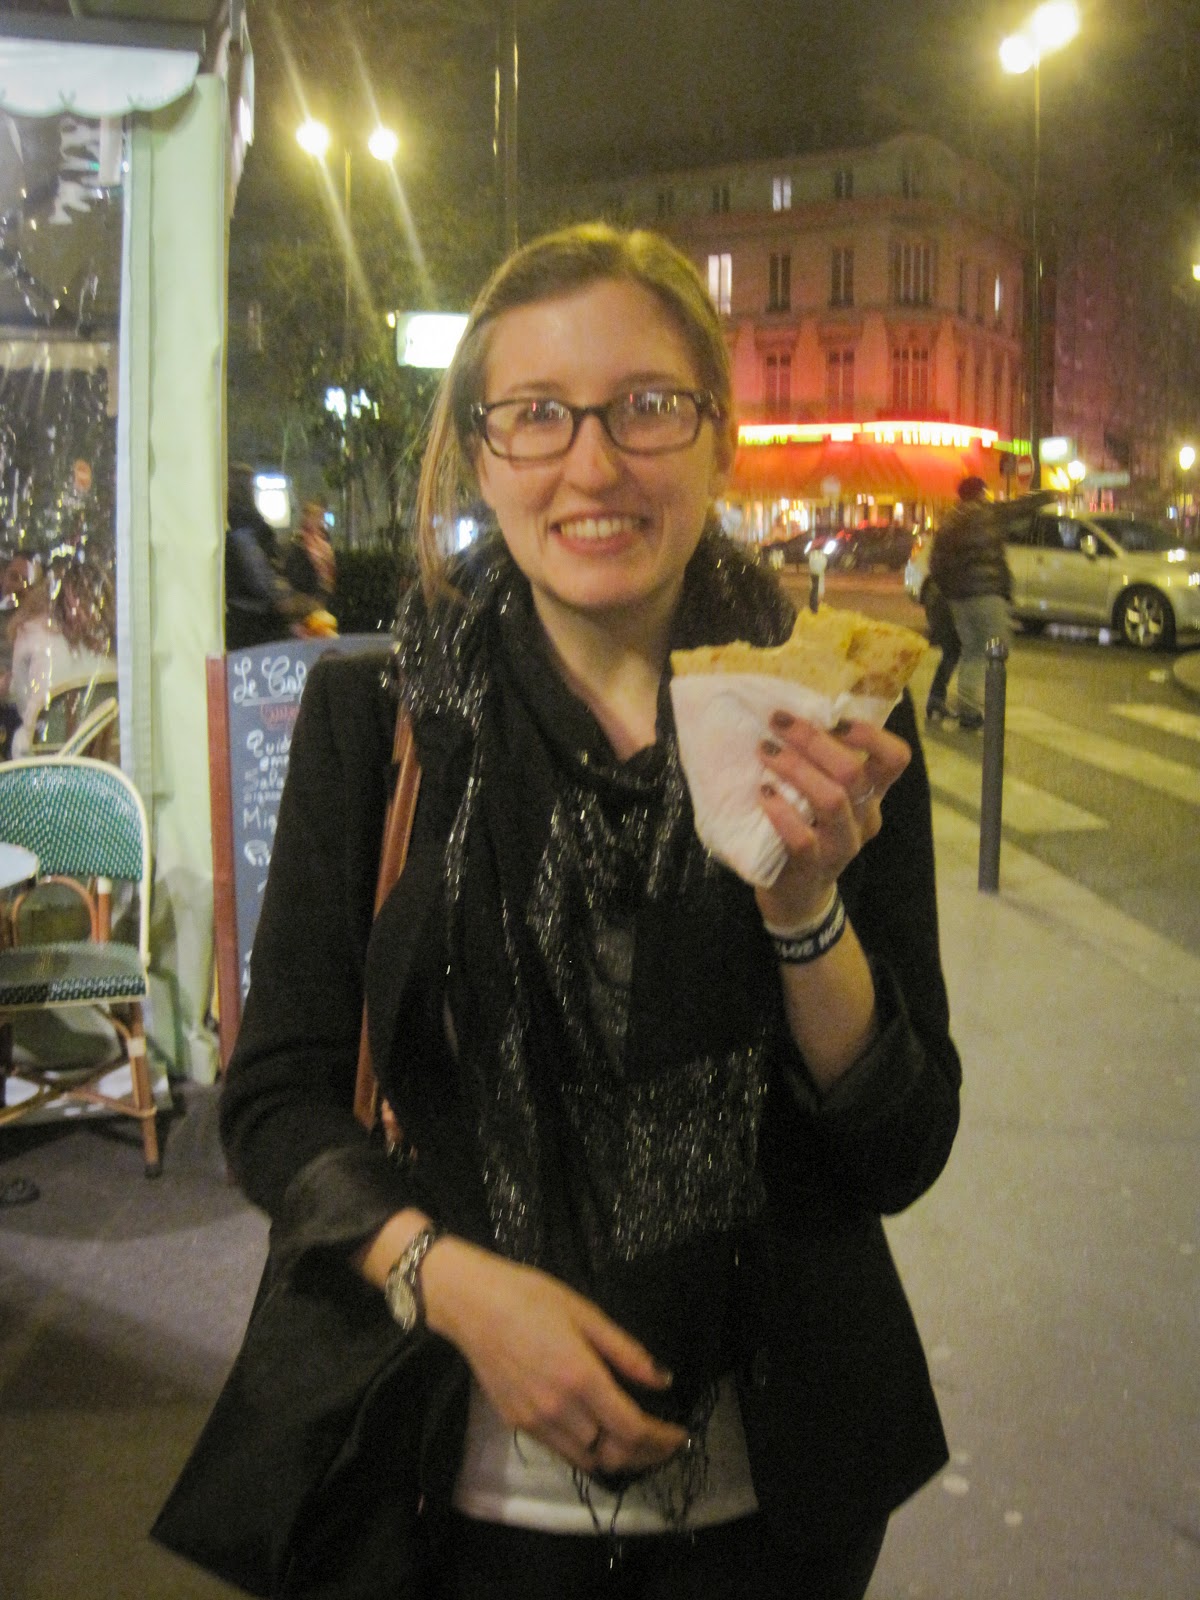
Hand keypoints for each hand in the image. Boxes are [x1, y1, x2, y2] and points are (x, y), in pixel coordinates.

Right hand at [423, 1239, 685, 1476]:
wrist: (471, 1304)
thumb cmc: (531, 1297)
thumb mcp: (586, 1313)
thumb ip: (626, 1353)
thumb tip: (663, 1380)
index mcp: (581, 1378)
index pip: (632, 1430)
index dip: (662, 1439)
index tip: (680, 1434)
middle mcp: (560, 1409)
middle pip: (613, 1455)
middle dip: (646, 1456)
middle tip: (664, 1443)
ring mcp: (535, 1422)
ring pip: (588, 1461)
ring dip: (618, 1459)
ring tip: (637, 1444)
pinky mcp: (517, 1425)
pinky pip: (562, 1451)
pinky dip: (588, 1452)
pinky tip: (599, 1433)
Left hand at [755, 713, 910, 928]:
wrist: (797, 895)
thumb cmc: (808, 830)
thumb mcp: (823, 796)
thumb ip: (821, 765)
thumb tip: (794, 712)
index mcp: (871, 795)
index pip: (895, 760)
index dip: (871, 734)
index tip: (833, 718)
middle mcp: (863, 818)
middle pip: (853, 772)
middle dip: (813, 740)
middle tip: (778, 722)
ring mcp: (841, 846)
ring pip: (832, 800)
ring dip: (795, 769)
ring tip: (765, 752)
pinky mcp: (812, 867)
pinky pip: (802, 838)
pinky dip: (781, 812)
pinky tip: (763, 795)